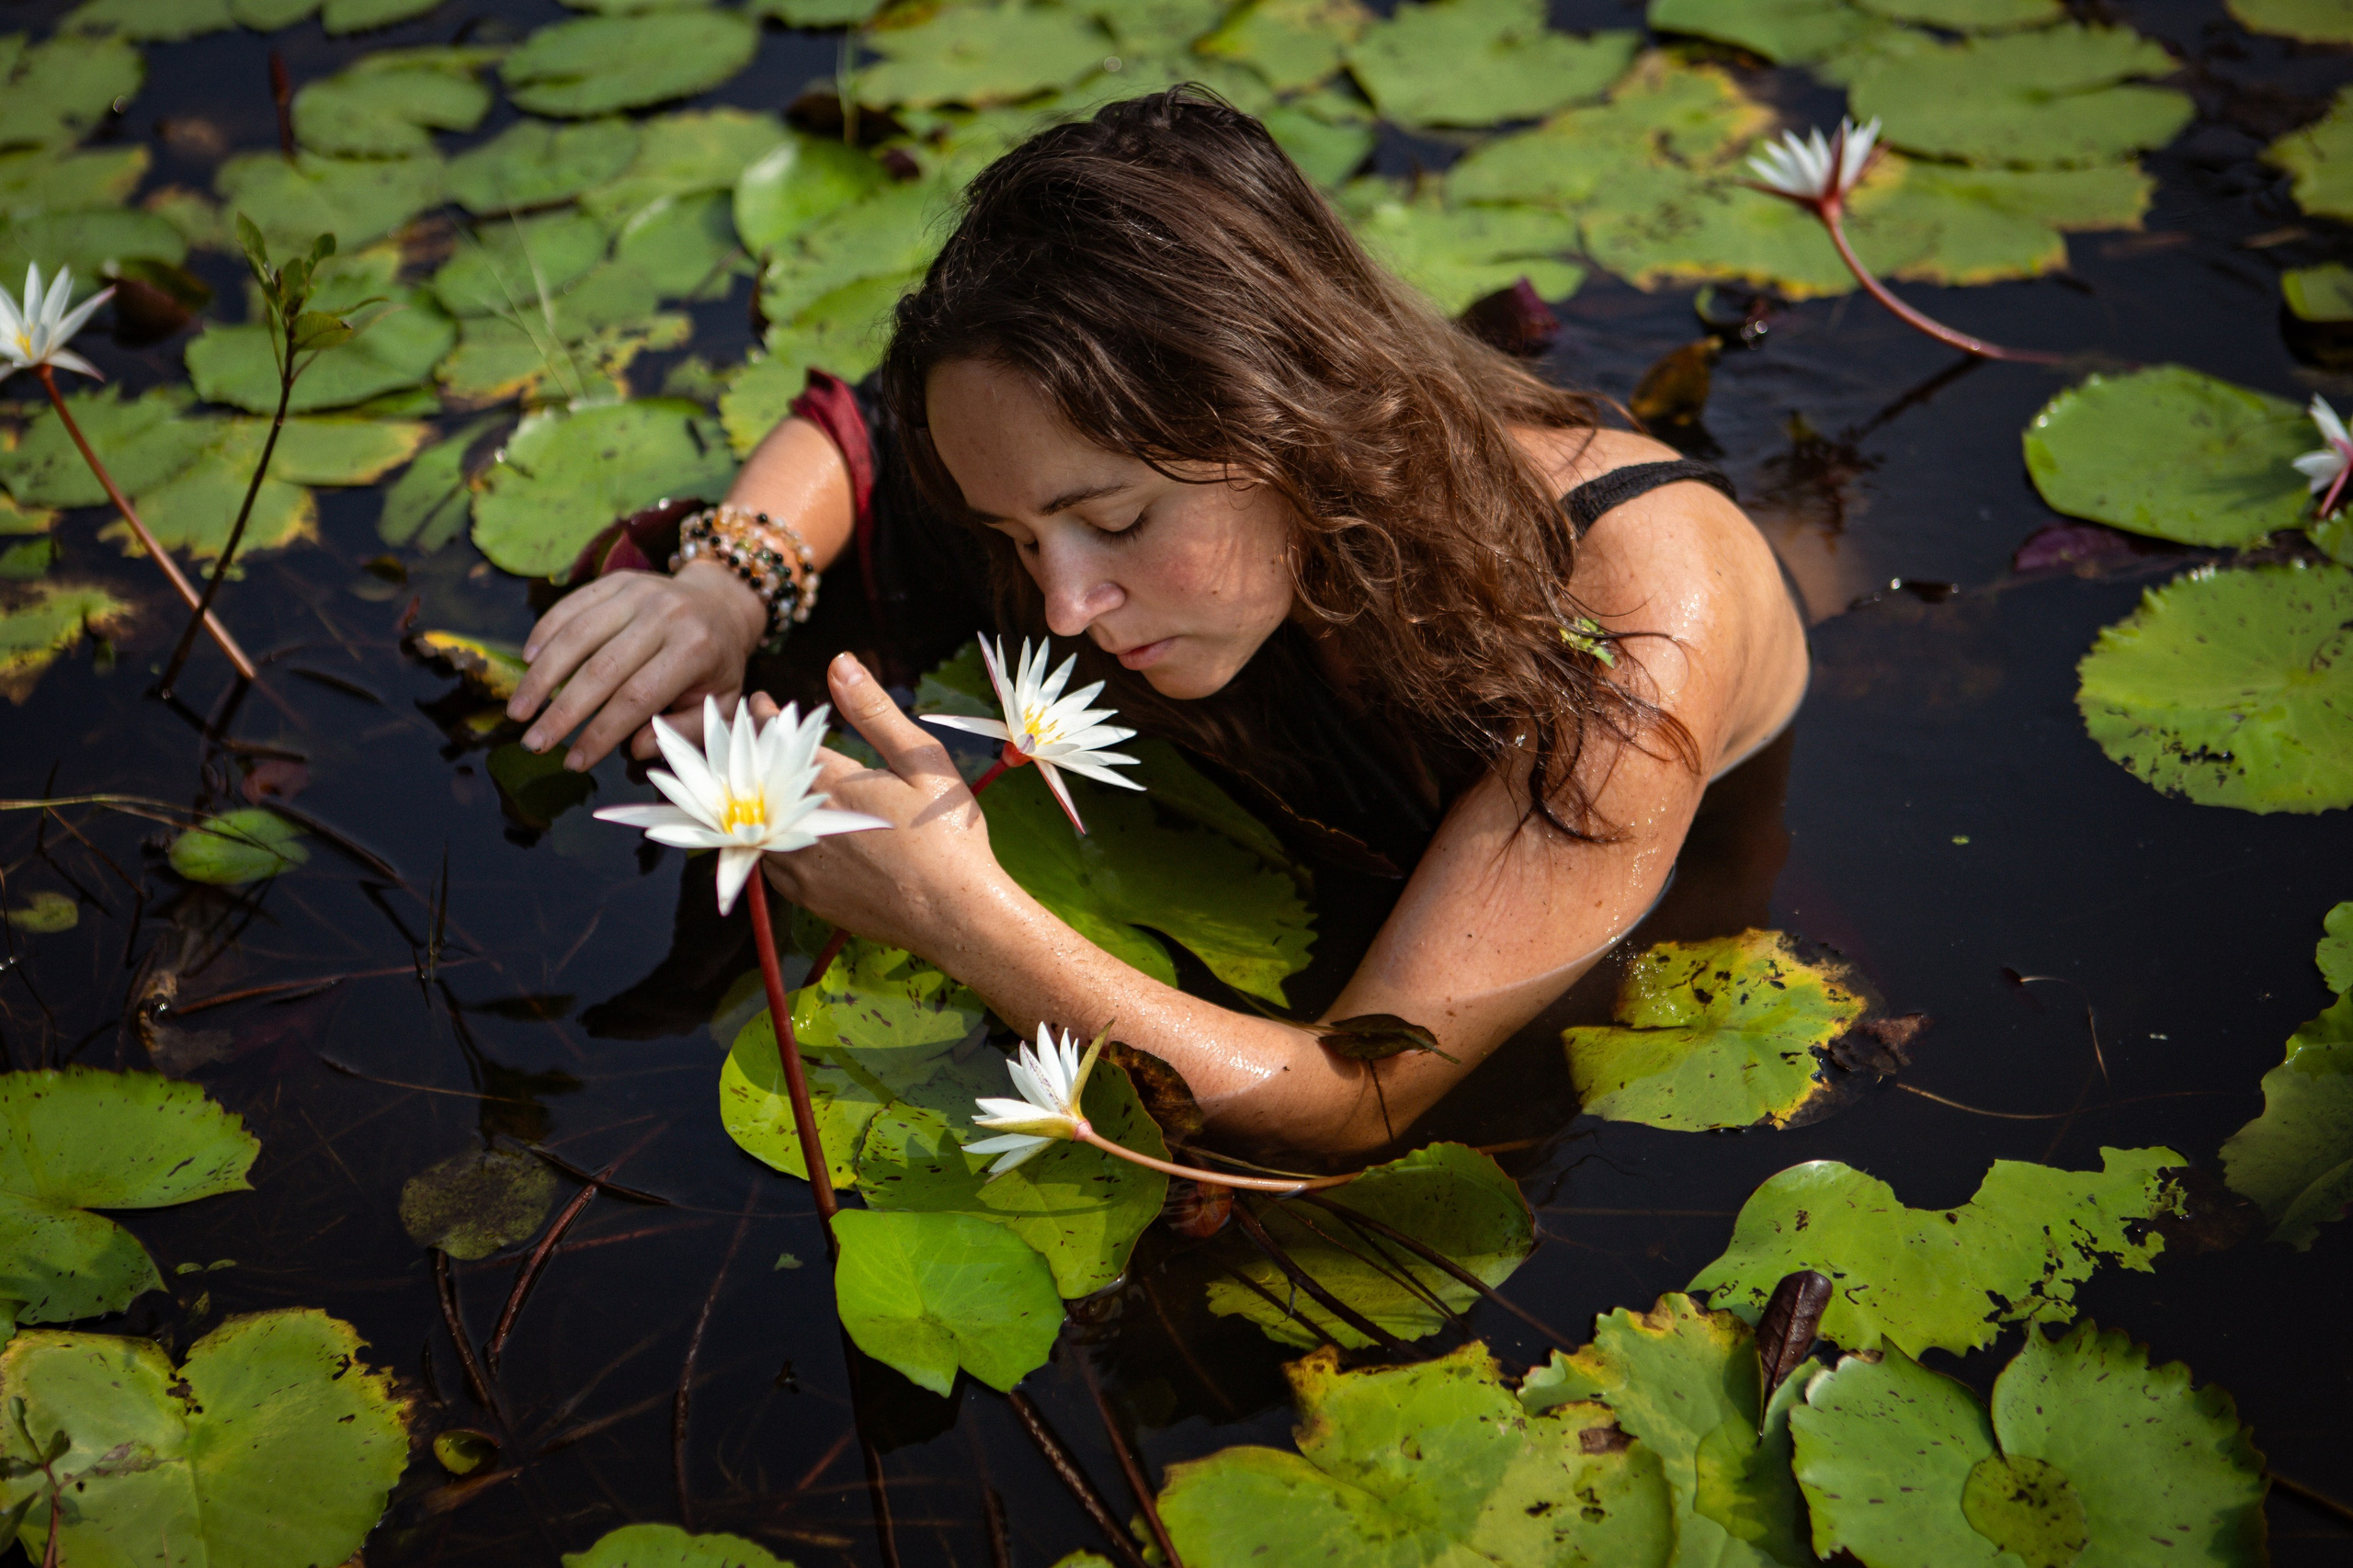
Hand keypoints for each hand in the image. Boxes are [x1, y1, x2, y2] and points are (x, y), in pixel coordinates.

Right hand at [507, 560, 765, 769]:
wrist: (721, 604)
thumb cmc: (717, 665)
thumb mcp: (719, 703)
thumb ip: (684, 731)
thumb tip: (636, 747)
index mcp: (695, 649)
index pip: (637, 698)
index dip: (601, 733)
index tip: (575, 763)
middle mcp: (665, 615)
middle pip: (601, 669)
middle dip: (562, 713)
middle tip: (533, 743)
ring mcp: (638, 593)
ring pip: (577, 636)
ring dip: (541, 676)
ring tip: (519, 711)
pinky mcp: (618, 580)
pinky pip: (571, 606)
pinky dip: (544, 634)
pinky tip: (526, 663)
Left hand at [755, 654, 1009, 958]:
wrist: (955, 914)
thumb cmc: (947, 835)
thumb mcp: (922, 760)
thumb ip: (875, 713)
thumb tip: (840, 664)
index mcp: (831, 784)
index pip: (778, 739)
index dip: (766, 717)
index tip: (761, 703)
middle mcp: (803, 823)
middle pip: (759, 779)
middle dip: (757, 754)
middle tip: (757, 737)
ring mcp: (801, 865)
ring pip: (757, 823)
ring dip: (757, 799)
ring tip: (765, 783)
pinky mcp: (806, 897)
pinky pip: (769, 862)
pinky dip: (769, 840)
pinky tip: (784, 832)